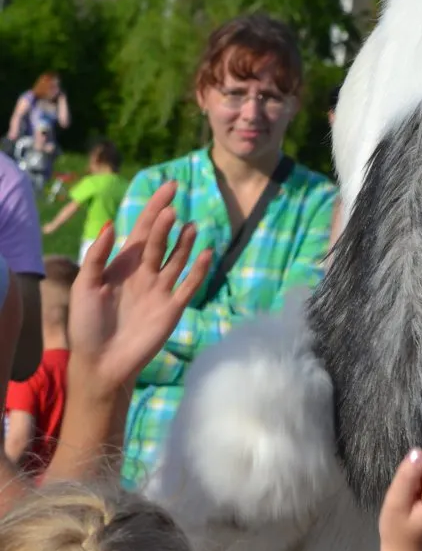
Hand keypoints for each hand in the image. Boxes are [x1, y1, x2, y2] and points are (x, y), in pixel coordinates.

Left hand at [68, 180, 211, 392]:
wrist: (102, 362)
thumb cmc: (87, 325)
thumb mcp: (84, 286)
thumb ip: (96, 256)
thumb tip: (111, 226)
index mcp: (122, 265)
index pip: (141, 230)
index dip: (153, 208)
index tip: (168, 188)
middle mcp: (144, 274)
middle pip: (159, 240)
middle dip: (165, 220)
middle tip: (173, 202)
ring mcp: (160, 290)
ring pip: (176, 259)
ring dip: (184, 242)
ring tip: (191, 225)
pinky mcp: (172, 308)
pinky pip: (189, 285)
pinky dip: (199, 270)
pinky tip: (208, 253)